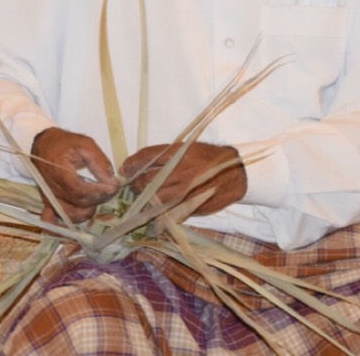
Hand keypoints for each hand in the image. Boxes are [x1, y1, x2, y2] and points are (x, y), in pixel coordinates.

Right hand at [31, 127, 119, 223]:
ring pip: (69, 215)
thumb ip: (99, 162)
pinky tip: (76, 223)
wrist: (43, 145)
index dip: (98, 191)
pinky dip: (63, 227)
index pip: (80, 189)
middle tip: (111, 190)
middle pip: (77, 203)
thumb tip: (111, 180)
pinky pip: (51, 220)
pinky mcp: (48, 203)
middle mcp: (52, 189)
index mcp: (60, 172)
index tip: (114, 187)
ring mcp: (49, 198)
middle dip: (98, 200)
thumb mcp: (85, 144)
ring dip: (87, 212)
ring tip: (98, 199)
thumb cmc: (65, 143)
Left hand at [121, 142, 246, 216]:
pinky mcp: (191, 208)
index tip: (125, 168)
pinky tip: (156, 206)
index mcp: (180, 154)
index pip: (147, 158)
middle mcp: (182, 173)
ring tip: (143, 196)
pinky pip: (168, 211)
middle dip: (135, 184)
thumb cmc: (207, 158)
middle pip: (147, 181)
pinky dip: (158, 210)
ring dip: (144, 199)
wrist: (235, 174)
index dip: (131, 164)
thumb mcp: (187, 148)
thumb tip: (135, 164)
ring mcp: (186, 192)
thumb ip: (163, 155)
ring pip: (155, 200)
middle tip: (132, 183)